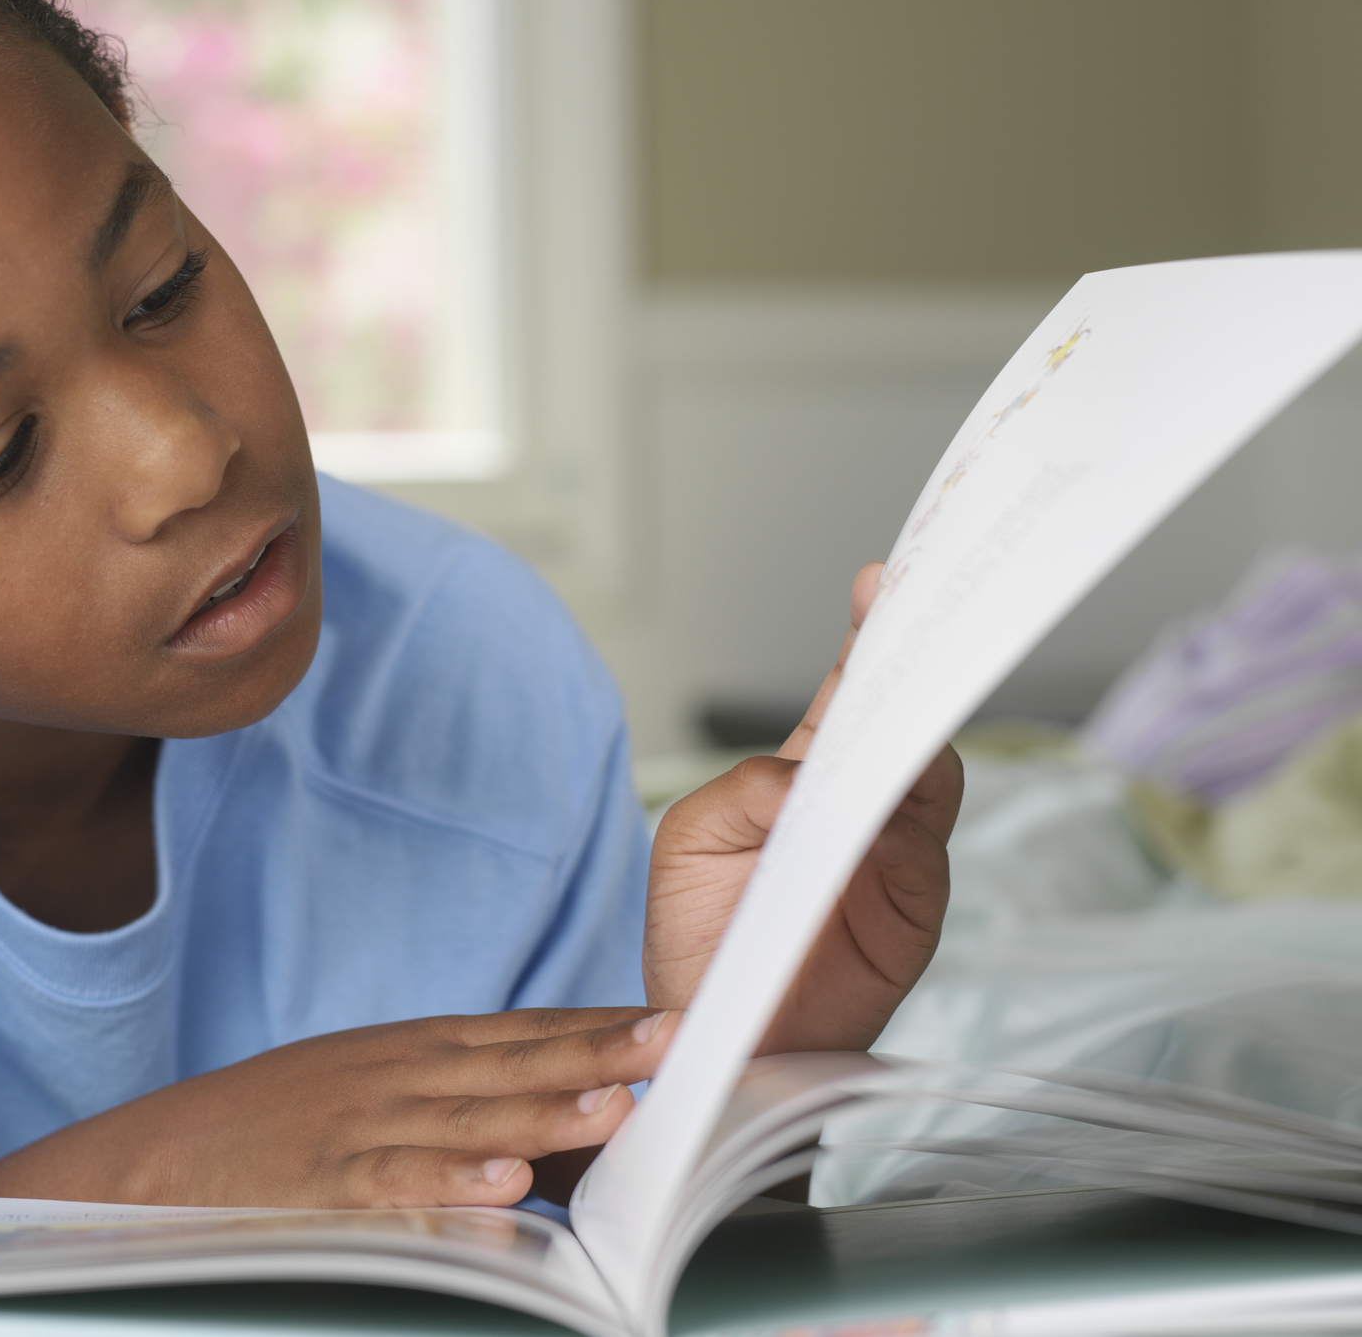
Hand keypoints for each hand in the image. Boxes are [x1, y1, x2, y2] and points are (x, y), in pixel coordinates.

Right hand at [0, 1006, 679, 1206]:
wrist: (143, 1163)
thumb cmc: (266, 1133)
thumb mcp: (361, 1091)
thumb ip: (446, 1098)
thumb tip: (546, 1123)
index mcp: (404, 1052)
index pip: (516, 1033)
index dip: (592, 1029)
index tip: (669, 1024)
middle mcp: (387, 1077)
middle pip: (505, 1064)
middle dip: (593, 1053)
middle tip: (673, 1044)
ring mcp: (351, 1127)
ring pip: (461, 1117)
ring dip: (541, 1108)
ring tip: (615, 1105)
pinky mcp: (314, 1185)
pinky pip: (389, 1186)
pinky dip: (445, 1182)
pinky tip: (500, 1186)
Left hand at [643, 563, 960, 1052]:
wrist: (713, 1036)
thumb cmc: (701, 937)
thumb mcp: (690, 845)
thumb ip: (744, 795)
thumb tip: (800, 777)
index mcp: (803, 777)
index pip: (847, 692)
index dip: (868, 636)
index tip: (881, 581)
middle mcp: (860, 809)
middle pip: (901, 724)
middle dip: (909, 667)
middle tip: (910, 615)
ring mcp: (894, 859)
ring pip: (927, 782)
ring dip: (912, 740)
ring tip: (893, 700)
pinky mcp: (912, 918)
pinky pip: (922, 860)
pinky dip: (903, 833)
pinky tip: (880, 813)